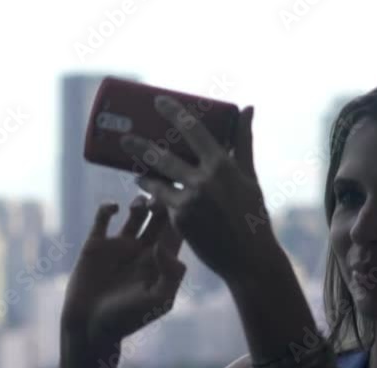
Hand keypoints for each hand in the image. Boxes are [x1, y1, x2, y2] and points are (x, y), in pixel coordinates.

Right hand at [61, 196, 186, 342]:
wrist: (90, 328)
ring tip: (142, 206)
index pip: (178, 230)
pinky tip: (113, 209)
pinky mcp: (96, 244)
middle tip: (159, 201)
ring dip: (141, 202)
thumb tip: (163, 246)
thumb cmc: (127, 319)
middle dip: (163, 204)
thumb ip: (171, 274)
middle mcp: (144, 250)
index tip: (180, 204)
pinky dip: (108, 206)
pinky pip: (103, 217)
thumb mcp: (158, 301)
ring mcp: (121, 246)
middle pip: (160, 217)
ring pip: (136, 213)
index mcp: (162, 261)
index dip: (181, 215)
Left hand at [119, 97, 279, 284]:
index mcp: (223, 165)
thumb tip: (248, 107)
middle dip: (139, 145)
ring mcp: (190, 200)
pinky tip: (146, 189)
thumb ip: (243, 141)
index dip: (173, 112)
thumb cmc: (253, 214)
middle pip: (163, 155)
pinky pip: (162, 201)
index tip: (157, 101)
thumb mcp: (249, 175)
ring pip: (156, 179)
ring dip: (141, 171)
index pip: (193, 129)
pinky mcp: (180, 220)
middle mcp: (204, 180)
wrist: (250, 258)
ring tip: (131, 163)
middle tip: (123, 136)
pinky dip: (154, 194)